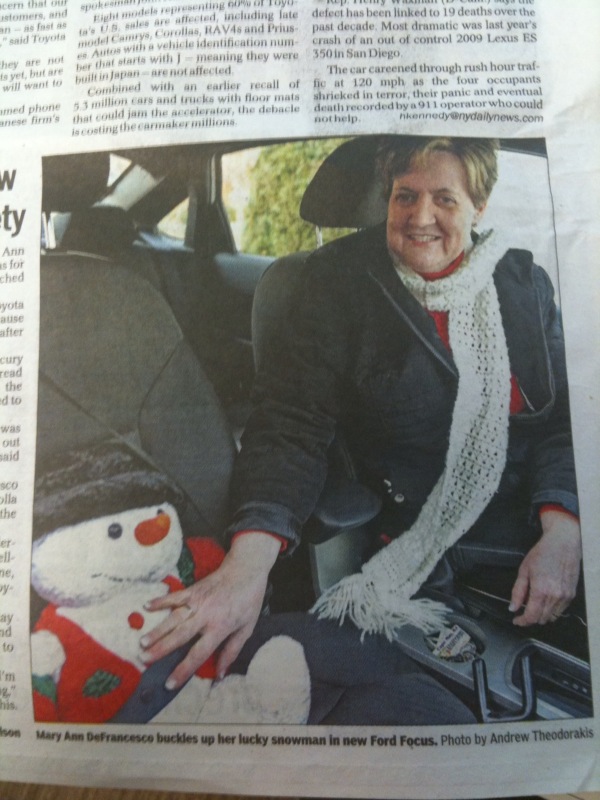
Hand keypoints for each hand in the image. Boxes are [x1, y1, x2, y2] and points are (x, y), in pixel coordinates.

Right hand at [139, 532, 280, 688]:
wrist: (247, 569)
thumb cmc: (249, 600)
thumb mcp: (247, 628)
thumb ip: (232, 651)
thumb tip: (220, 675)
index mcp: (220, 627)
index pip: (199, 653)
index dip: (184, 670)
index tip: (169, 683)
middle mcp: (205, 615)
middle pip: (180, 636)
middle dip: (161, 649)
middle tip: (144, 660)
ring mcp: (197, 601)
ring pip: (173, 618)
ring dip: (157, 630)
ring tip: (142, 642)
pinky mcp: (193, 589)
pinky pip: (174, 597)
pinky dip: (160, 601)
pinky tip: (146, 606)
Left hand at [510, 509, 580, 626]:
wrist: (563, 543)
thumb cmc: (543, 553)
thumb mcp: (524, 570)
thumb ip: (517, 592)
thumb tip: (513, 607)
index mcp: (541, 590)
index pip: (531, 616)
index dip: (522, 621)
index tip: (517, 620)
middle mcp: (555, 596)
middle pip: (541, 619)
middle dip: (530, 618)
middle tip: (523, 610)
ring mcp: (565, 597)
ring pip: (551, 617)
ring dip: (541, 615)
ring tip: (534, 604)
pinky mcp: (571, 595)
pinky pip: (560, 611)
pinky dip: (551, 610)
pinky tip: (545, 600)